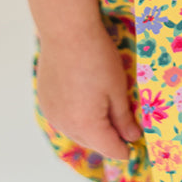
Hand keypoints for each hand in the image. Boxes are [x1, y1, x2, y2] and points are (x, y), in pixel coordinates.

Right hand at [36, 22, 140, 159]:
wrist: (67, 31)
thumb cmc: (98, 58)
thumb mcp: (118, 89)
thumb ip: (124, 118)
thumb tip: (131, 138)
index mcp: (87, 126)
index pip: (111, 150)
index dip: (126, 148)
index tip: (137, 140)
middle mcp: (65, 126)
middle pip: (92, 143)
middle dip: (109, 137)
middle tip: (124, 119)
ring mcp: (52, 114)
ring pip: (76, 131)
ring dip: (91, 127)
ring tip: (104, 104)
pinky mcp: (45, 101)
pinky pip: (64, 118)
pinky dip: (76, 115)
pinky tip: (84, 96)